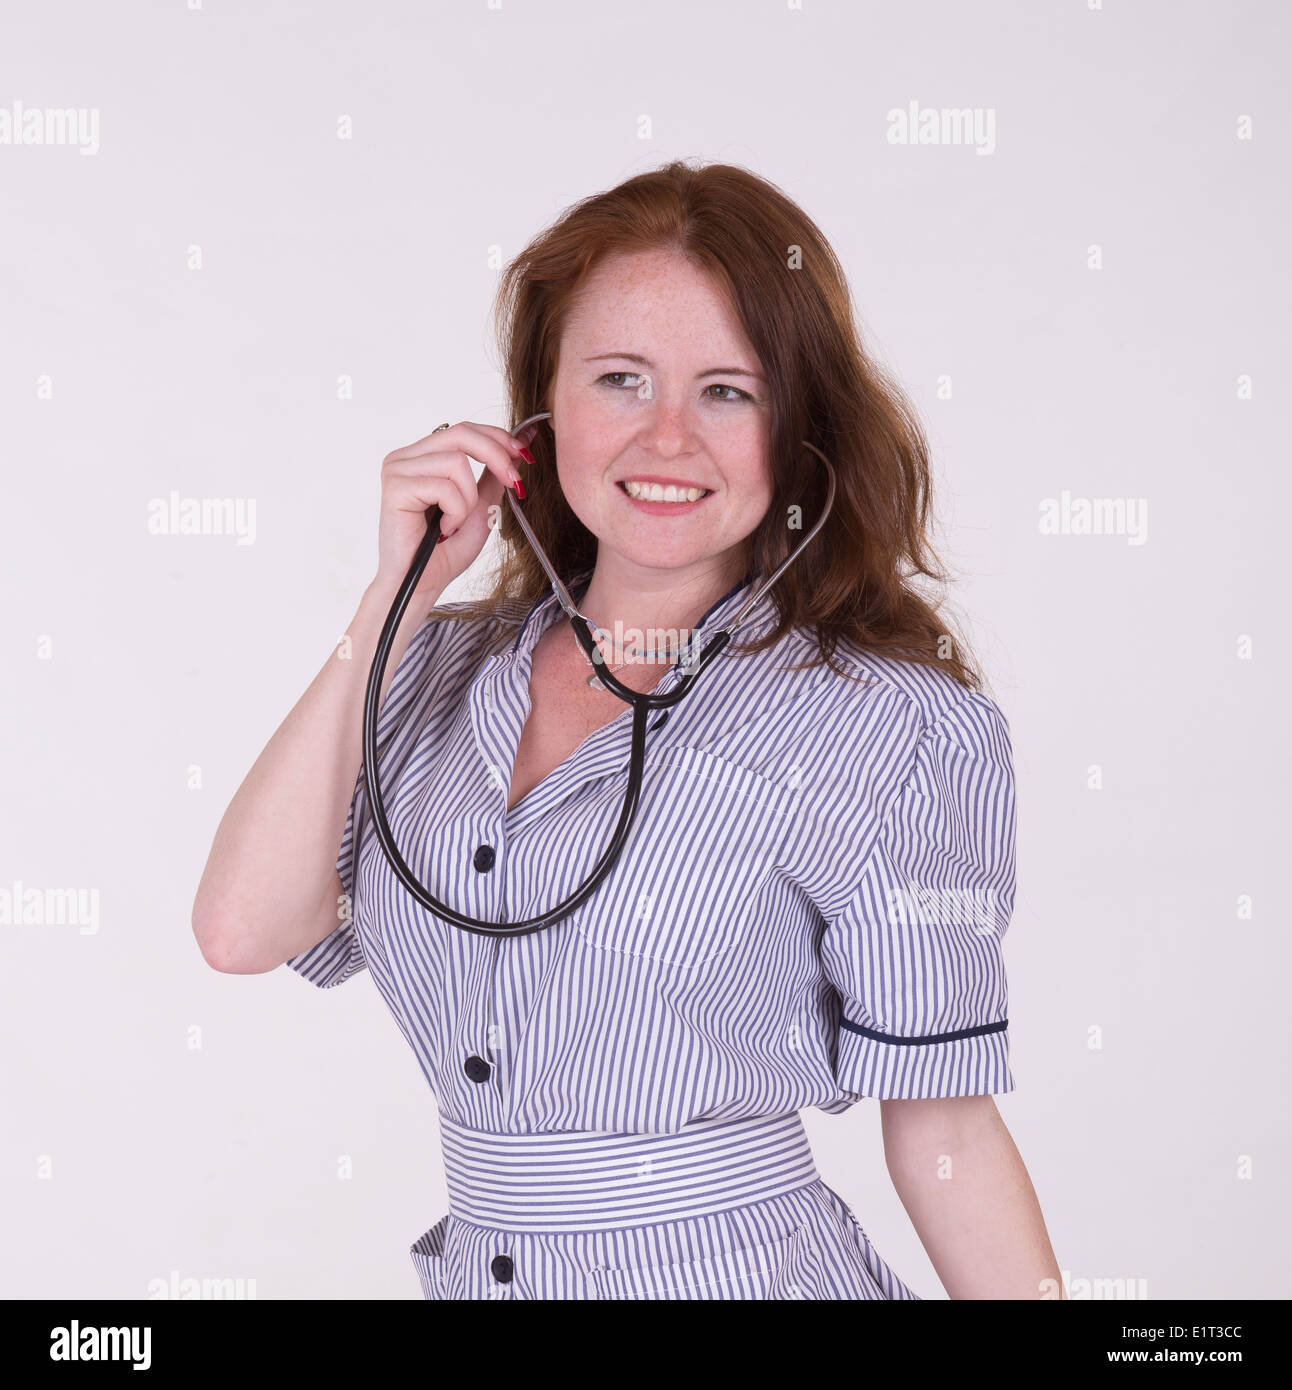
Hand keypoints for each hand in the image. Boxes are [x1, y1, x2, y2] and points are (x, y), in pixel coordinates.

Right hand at [374, 417, 537, 600]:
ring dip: (468, 500)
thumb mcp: (481, 506)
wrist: (422, 585)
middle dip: (496, 456)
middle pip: (461, 434)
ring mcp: (397, 470)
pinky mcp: (395, 487)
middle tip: (515, 482)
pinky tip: (443, 529)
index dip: (497, 437)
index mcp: (423, 458)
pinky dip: (455, 512)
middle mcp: (406, 458)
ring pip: (457, 462)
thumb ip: (494, 475)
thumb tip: (519, 446)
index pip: (464, 430)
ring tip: (455, 524)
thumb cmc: (445, 551)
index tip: (524, 453)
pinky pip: (444, 486)